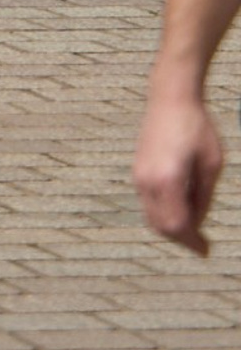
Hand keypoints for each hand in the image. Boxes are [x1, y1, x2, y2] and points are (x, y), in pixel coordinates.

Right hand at [135, 83, 225, 252]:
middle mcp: (147, 180)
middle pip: (160, 225)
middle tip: (201, 245)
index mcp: (168, 180)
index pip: (177, 225)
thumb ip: (203, 197)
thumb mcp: (211, 166)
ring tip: (193, 231)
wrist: (170, 98)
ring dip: (170, 228)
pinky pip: (147, 202)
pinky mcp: (137, 169)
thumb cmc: (197, 128)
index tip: (206, 251)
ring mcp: (139, 175)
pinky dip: (162, 213)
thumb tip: (198, 223)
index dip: (192, 242)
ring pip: (151, 216)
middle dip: (181, 239)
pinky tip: (180, 211)